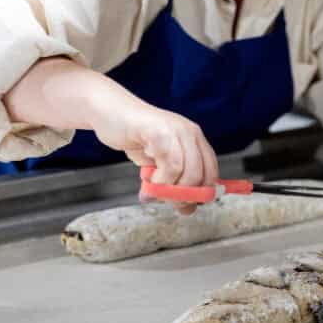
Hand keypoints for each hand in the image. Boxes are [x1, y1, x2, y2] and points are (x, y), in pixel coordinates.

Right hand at [93, 102, 217, 216]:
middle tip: (167, 201)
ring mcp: (176, 130)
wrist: (111, 113)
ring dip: (170, 189)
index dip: (202, 192)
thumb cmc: (135, 138)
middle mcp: (190, 133)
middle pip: (201, 174)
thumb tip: (187, 208)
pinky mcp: (160, 131)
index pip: (211, 170)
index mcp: (195, 139)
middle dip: (185, 196)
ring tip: (153, 190)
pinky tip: (148, 179)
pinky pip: (170, 164)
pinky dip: (160, 180)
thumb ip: (174, 184)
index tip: (187, 204)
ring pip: (187, 172)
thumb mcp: (159, 165)